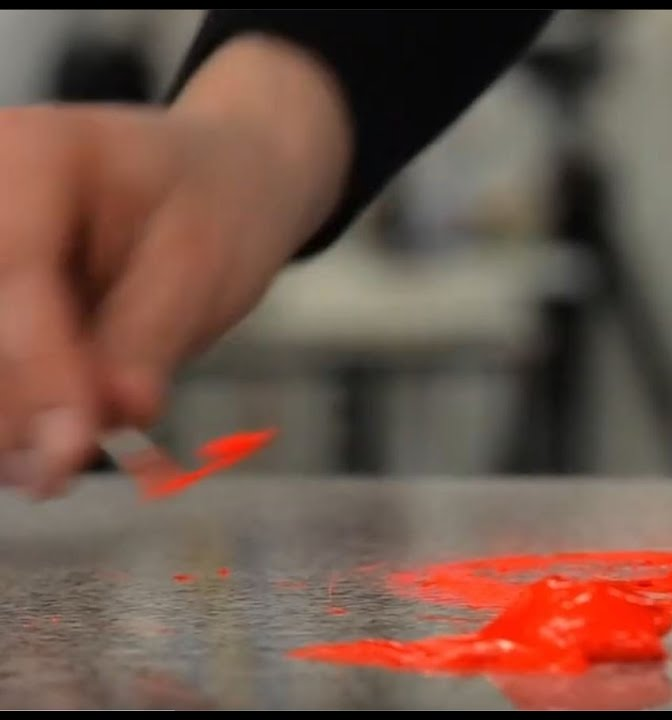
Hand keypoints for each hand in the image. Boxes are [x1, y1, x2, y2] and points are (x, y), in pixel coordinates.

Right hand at [0, 35, 351, 498]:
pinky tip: (44, 448)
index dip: (39, 368)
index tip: (71, 452)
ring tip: (54, 468)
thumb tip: (112, 415)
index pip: (15, 265)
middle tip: (55, 474)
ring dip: (9, 419)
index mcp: (33, 154)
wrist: (215, 183)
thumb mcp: (203, 268)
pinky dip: (13, 413)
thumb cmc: (215, 211)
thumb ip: (148, 340)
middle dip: (13, 405)